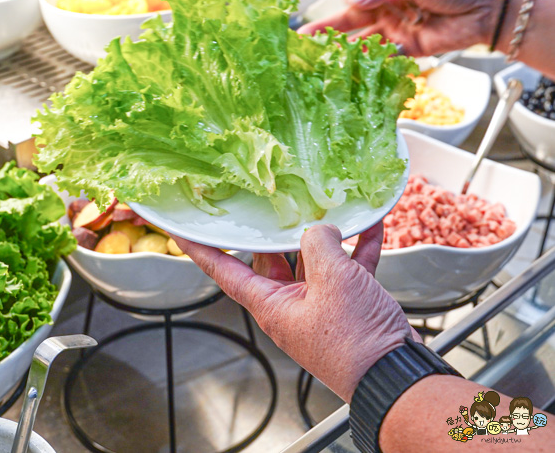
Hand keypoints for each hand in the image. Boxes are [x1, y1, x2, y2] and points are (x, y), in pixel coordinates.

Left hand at [174, 223, 413, 402]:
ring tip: (332, 208)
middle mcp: (291, 305)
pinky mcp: (350, 305)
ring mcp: (320, 305)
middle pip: (273, 259)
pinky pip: (348, 269)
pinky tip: (368, 226)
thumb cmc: (356, 343)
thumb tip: (320, 229)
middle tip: (276, 202)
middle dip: (278, 232)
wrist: (397, 376)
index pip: (225, 271)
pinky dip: (357, 248)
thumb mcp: (332, 279)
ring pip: (314, 261)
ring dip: (326, 236)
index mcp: (271, 305)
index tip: (181, 232)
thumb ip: (318, 244)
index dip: (202, 250)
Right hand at [298, 0, 505, 56]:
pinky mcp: (409, 50)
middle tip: (302, 42)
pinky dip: (370, 64)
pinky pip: (384, 59)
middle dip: (327, 31)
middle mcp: (388, 8)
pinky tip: (354, 71)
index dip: (345, 2)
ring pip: (363, 41)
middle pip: (350, 21)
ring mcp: (397, 30)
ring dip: (344, 51)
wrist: (491, 6)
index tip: (345, 5)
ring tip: (323, 62)